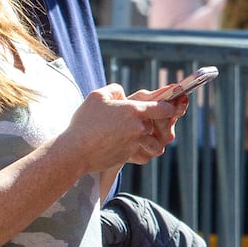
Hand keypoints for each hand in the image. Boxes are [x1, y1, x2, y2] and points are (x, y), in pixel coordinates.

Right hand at [58, 85, 181, 172]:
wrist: (75, 151)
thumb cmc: (85, 122)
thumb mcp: (97, 96)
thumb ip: (115, 89)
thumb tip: (123, 94)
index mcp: (134, 111)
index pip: (164, 108)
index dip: (170, 106)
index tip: (172, 106)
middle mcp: (139, 128)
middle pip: (160, 126)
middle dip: (159, 124)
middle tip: (154, 121)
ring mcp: (135, 144)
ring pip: (155, 144)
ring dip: (153, 141)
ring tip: (144, 137)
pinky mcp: (129, 157)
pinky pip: (143, 156)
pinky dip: (142, 153)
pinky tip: (135, 148)